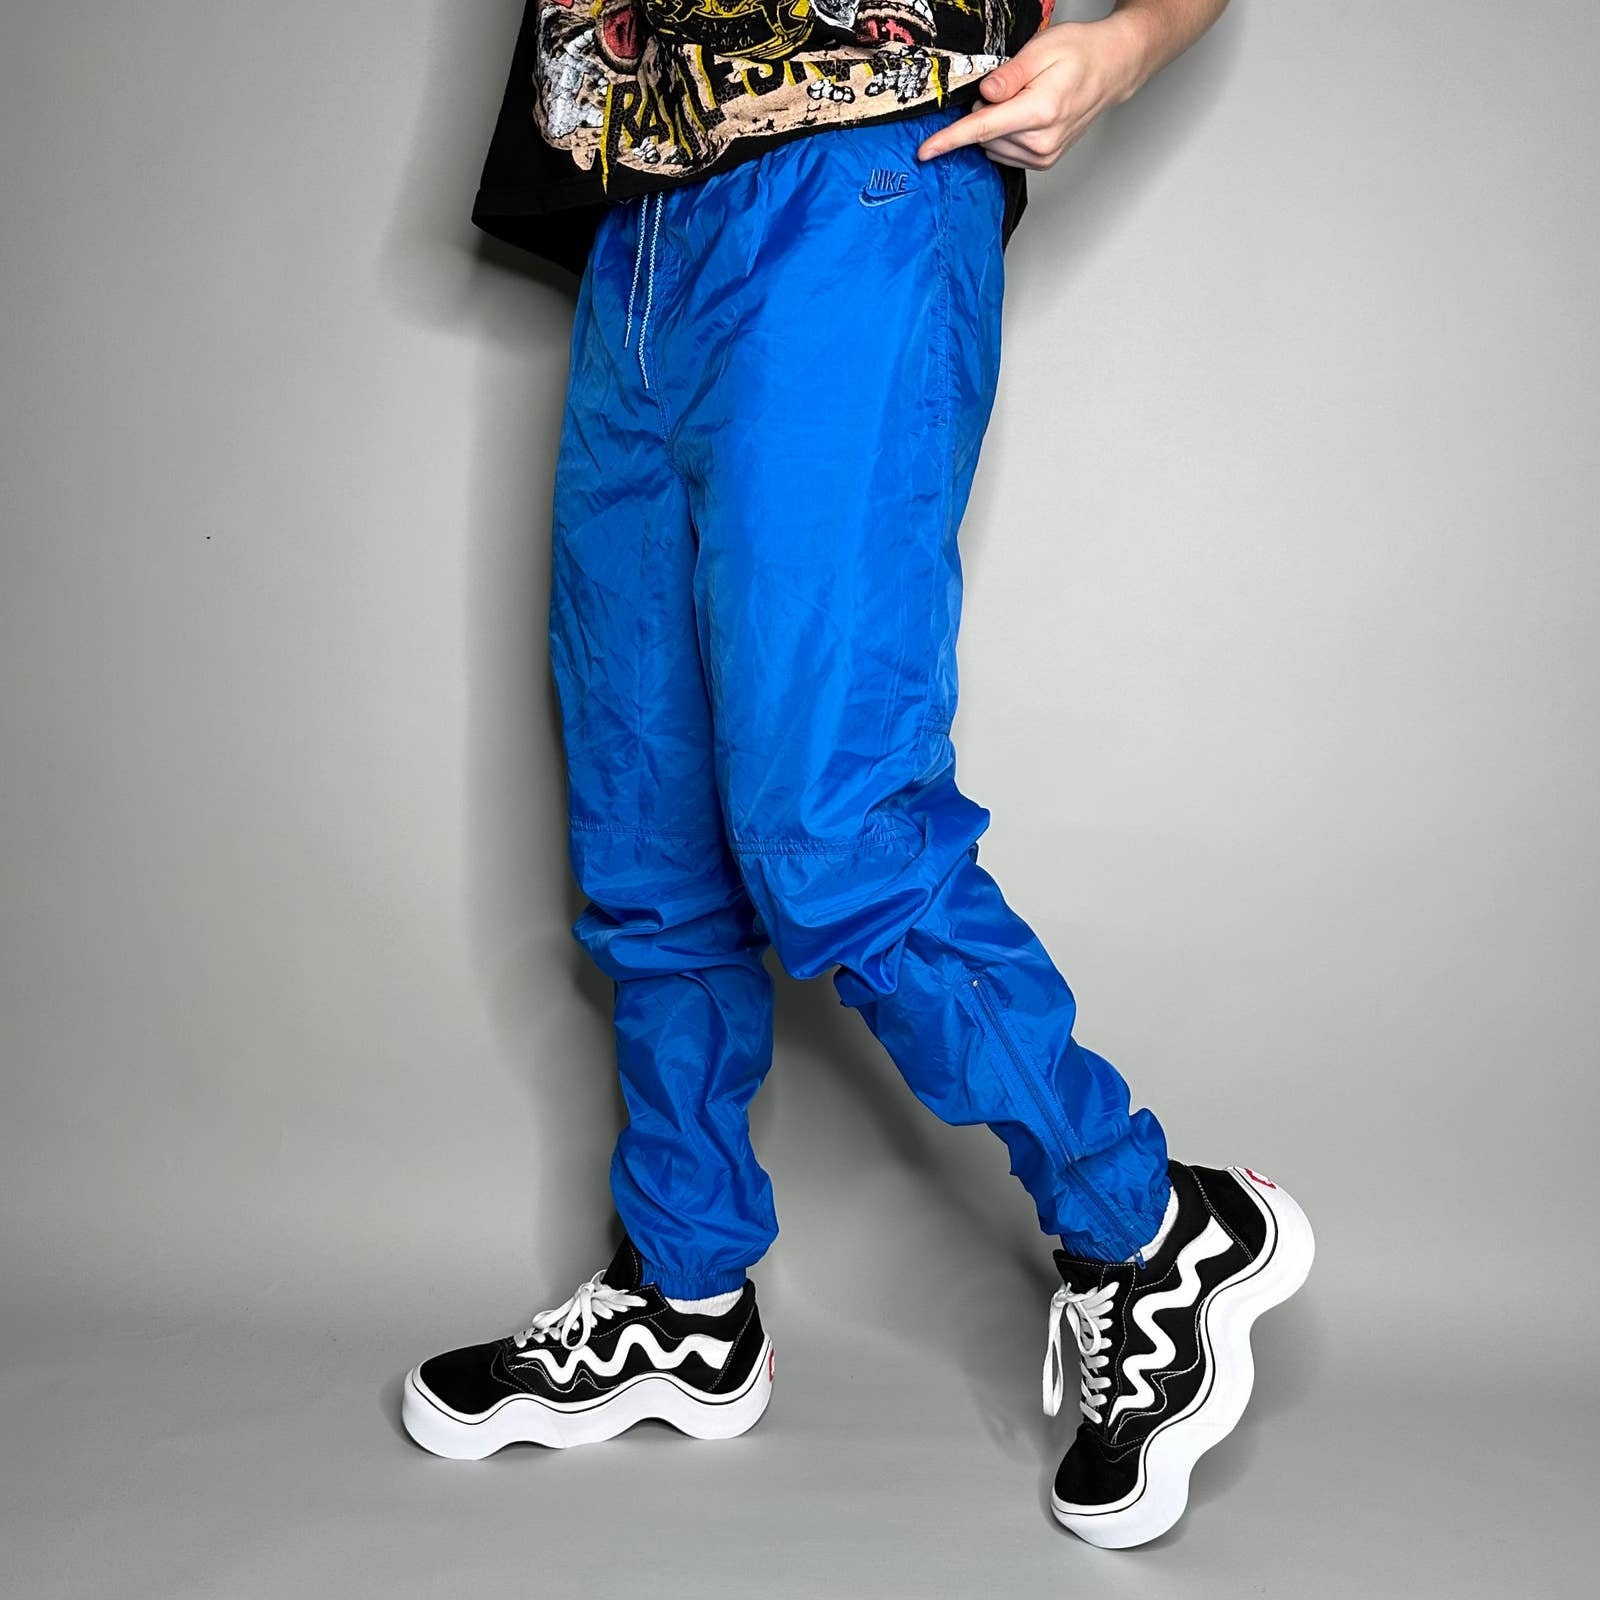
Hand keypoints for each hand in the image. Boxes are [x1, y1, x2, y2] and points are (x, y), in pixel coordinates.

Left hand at [915, 17, 1154, 170]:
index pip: (982, 128)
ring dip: (997, 123)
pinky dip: (1006, 134)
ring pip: (992, 145)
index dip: (949, 139)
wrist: (1111, 69)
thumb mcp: (1041, 49)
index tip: (925, 152)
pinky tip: (1026, 116)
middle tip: (1014, 85)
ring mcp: (1044, 155)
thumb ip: (1009, 75)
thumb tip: (984, 93)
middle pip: (985, 134)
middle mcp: (1042, 141)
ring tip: (1026, 98)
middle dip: (986, 109)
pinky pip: (1005, 152)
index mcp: (1039, 112)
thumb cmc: (1080, 54)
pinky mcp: (1044, 161)